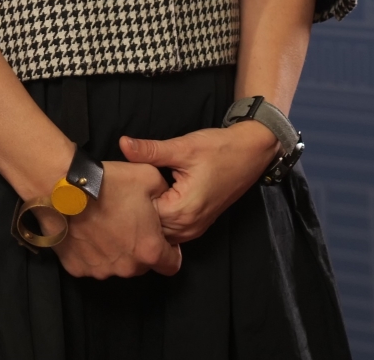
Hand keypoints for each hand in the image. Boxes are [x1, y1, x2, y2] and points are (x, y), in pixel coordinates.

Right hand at [53, 160, 182, 278]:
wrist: (62, 189)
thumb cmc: (109, 183)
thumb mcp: (148, 176)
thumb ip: (164, 193)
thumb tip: (165, 199)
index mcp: (149, 249)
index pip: (172, 265)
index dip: (171, 251)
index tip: (161, 236)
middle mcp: (126, 268)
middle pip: (142, 264)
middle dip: (140, 247)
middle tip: (129, 222)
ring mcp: (100, 271)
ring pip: (116, 265)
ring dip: (116, 251)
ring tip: (105, 224)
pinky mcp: (77, 269)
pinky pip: (91, 264)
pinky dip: (92, 252)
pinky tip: (87, 231)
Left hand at [120, 122, 278, 243]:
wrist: (250, 153)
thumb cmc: (218, 149)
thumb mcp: (182, 147)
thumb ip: (150, 150)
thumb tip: (122, 144)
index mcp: (183, 210)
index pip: (144, 216)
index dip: (131, 199)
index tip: (123, 184)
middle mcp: (189, 226)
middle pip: (151, 227)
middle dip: (137, 210)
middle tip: (124, 188)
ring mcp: (195, 228)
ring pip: (162, 230)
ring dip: (149, 216)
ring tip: (135, 194)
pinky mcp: (198, 222)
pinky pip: (173, 229)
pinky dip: (161, 217)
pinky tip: (153, 199)